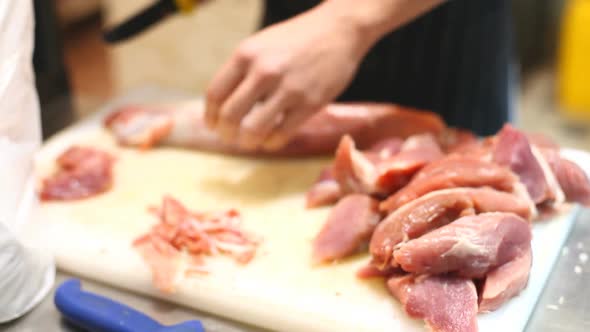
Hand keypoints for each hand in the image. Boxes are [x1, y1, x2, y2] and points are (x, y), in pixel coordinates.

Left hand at [204, 4, 370, 150]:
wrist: (339, 30)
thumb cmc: (297, 39)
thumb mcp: (260, 45)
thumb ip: (241, 70)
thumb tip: (223, 104)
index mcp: (246, 55)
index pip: (215, 94)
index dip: (210, 116)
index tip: (212, 126)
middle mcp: (264, 71)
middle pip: (230, 116)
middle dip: (226, 134)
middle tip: (230, 138)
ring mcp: (288, 88)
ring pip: (253, 129)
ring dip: (247, 142)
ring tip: (250, 142)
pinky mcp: (309, 103)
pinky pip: (281, 134)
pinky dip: (271, 142)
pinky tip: (271, 139)